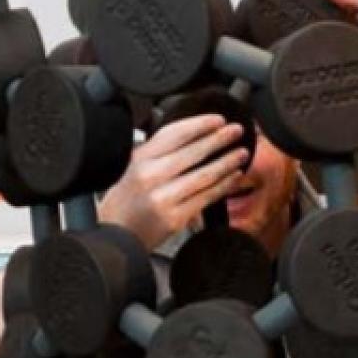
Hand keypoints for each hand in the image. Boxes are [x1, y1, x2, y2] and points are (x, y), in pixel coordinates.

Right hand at [98, 114, 248, 248]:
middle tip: (236, 131)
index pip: (174, 134)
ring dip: (226, 162)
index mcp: (141, 159)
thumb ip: (157, 153)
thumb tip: (191, 136)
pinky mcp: (175, 217)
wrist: (117, 237)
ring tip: (241, 153)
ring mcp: (164, 197)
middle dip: (219, 139)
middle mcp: (151, 175)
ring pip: (203, 174)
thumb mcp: (132, 168)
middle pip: (192, 152)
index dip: (199, 124)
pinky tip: (234, 177)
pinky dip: (223, 186)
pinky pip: (206, 197)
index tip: (217, 120)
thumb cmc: (125, 203)